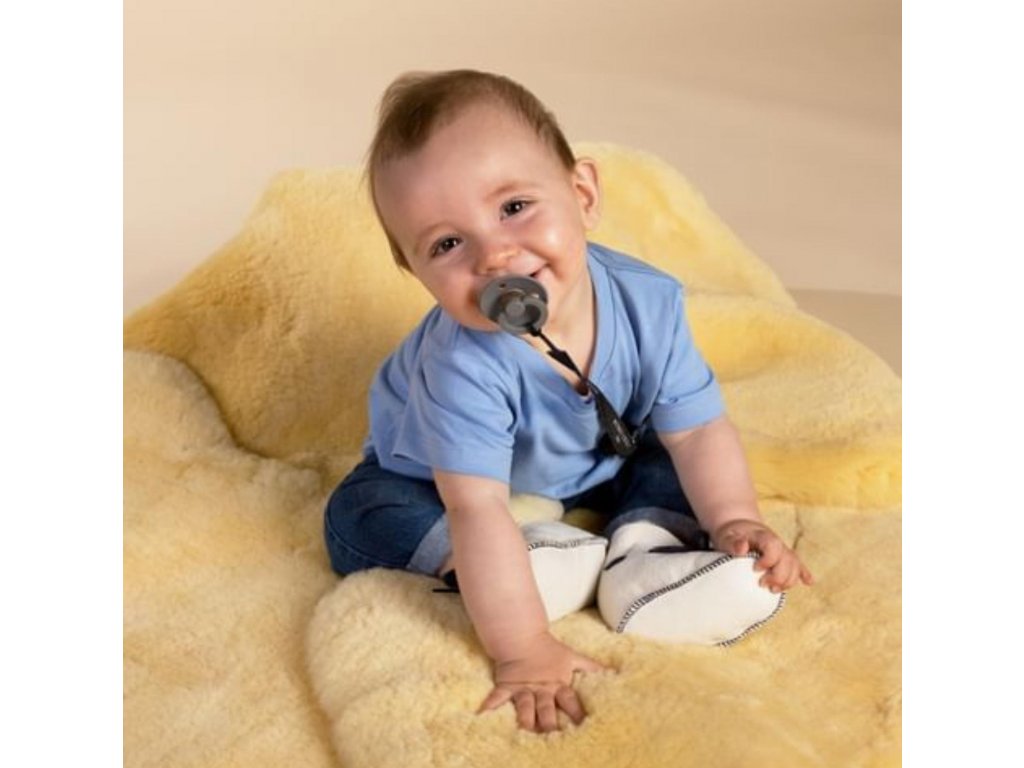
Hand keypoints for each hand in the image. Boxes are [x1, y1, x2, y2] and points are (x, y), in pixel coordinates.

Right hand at [478, 631, 607, 732]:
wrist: (523, 637)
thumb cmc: (550, 650)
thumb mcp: (573, 658)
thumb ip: (592, 668)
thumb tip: (615, 673)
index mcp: (558, 684)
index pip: (570, 701)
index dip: (577, 714)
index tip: (585, 728)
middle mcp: (541, 689)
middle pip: (546, 709)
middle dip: (549, 724)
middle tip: (552, 738)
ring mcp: (523, 689)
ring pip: (524, 707)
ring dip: (524, 720)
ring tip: (525, 734)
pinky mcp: (506, 686)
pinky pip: (496, 698)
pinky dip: (488, 707)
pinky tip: (481, 718)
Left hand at [712, 519, 813, 592]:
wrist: (740, 529)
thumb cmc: (732, 535)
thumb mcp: (726, 536)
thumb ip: (733, 543)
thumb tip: (742, 549)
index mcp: (763, 536)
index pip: (774, 547)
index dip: (768, 560)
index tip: (755, 569)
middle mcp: (777, 543)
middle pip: (788, 560)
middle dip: (778, 576)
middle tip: (762, 584)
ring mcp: (783, 551)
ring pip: (795, 566)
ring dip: (788, 581)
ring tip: (773, 589)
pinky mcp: (786, 558)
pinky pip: (799, 565)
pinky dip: (805, 574)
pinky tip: (809, 582)